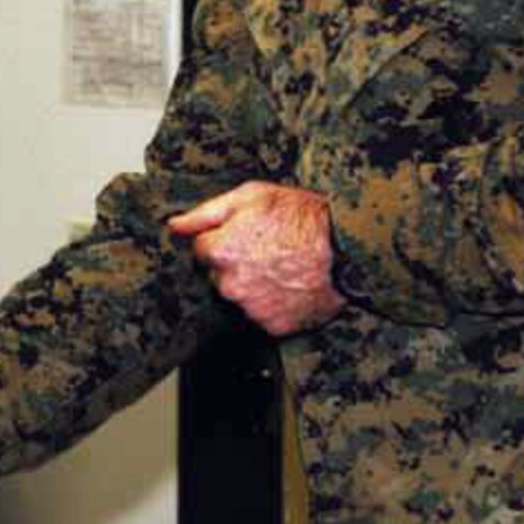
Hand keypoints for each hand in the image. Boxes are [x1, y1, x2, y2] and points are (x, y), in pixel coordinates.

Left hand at [167, 181, 344, 335]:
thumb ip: (206, 213)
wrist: (348, 246)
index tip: (247, 234)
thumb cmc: (302, 217)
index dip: (223, 239)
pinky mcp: (274, 327)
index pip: (201, 250)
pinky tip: (290, 286)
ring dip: (253, 286)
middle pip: (218, 276)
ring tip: (282, 267)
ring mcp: (252, 309)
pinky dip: (273, 305)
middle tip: (268, 250)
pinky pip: (263, 317)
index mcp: (220, 253)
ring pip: (240, 298)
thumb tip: (174, 226)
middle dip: (235, 264)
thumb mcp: (251, 197)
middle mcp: (230, 285)